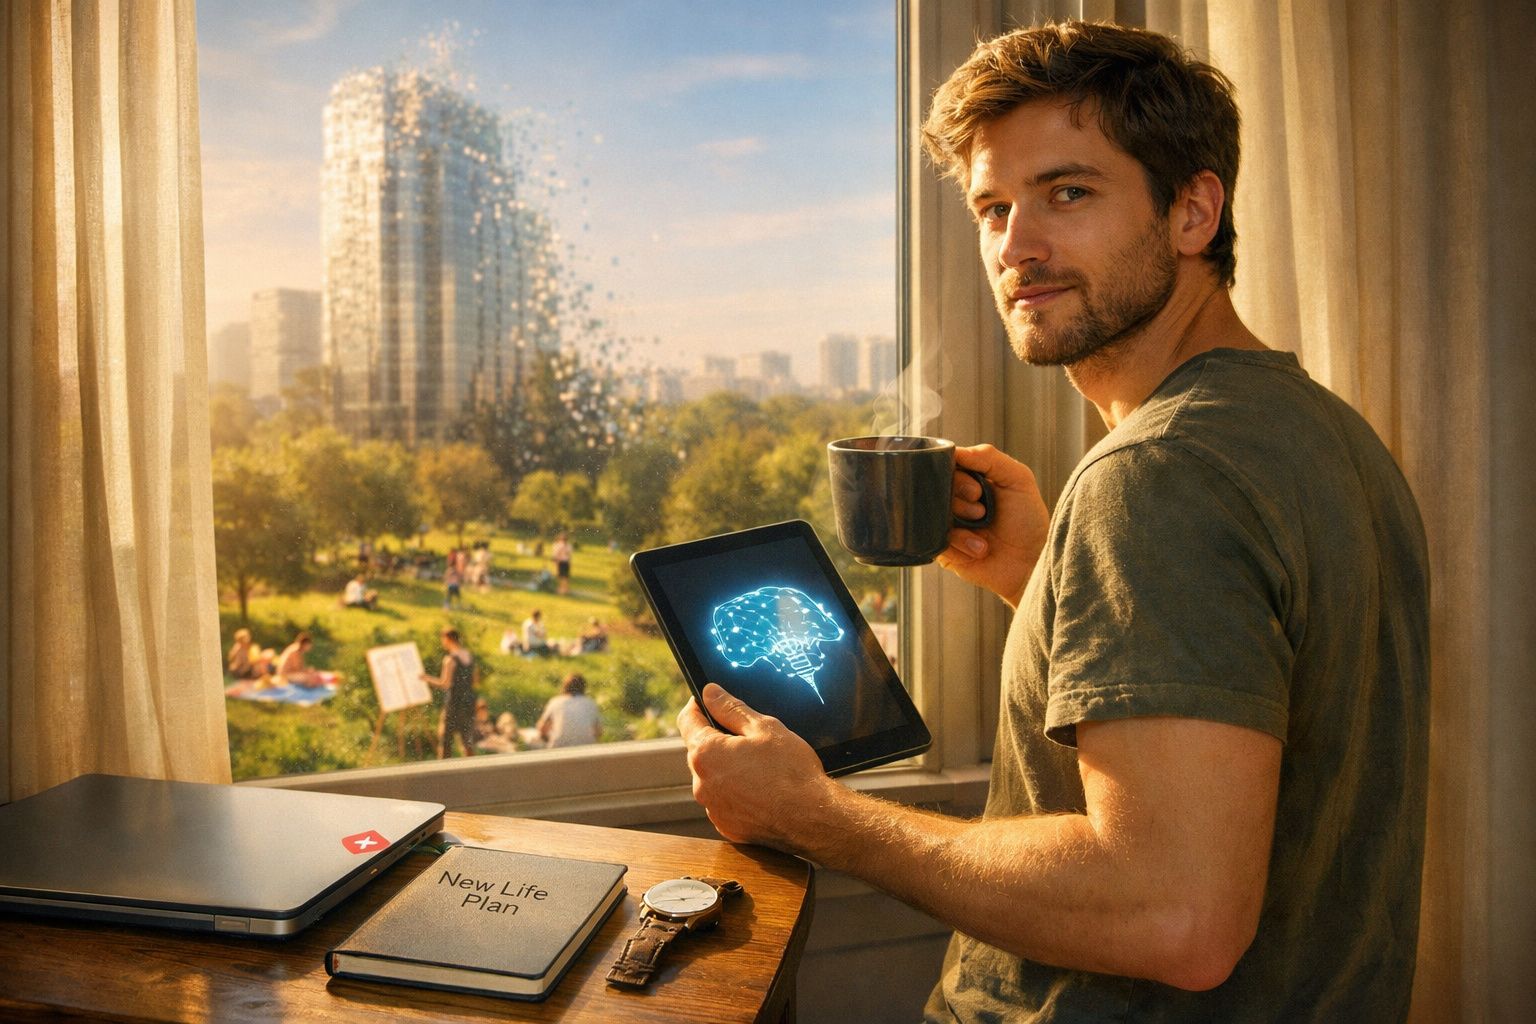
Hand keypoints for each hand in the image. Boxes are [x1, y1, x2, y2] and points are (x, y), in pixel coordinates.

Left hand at [677, 684, 831, 848]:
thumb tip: (709, 692)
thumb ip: (731, 708)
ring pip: (713, 778)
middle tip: (748, 737)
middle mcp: (702, 784)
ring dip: (727, 768)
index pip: (687, 721)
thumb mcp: (764, 728)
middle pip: (700, 750)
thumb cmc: (791, 771)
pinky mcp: (727, 825)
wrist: (812, 817)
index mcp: (706, 754)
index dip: (697, 706)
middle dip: (718, 740)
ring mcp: (713, 808)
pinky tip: (761, 789)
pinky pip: (724, 801)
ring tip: (759, 766)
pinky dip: (736, 793)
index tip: (708, 701)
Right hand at [938, 443, 1048, 606]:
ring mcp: (948, 526)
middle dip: (959, 502)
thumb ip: (990, 457)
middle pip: (934, 490)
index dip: (956, 477)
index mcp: (970, 481)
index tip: (977, 491)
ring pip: (932, 516)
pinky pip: (935, 541)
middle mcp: (956, 501)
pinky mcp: (944, 551)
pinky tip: (979, 551)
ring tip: (983, 537)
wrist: (1031, 563)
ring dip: (961, 526)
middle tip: (981, 512)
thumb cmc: (1028, 521)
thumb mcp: (1018, 479)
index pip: (946, 467)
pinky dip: (959, 546)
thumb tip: (956, 451)